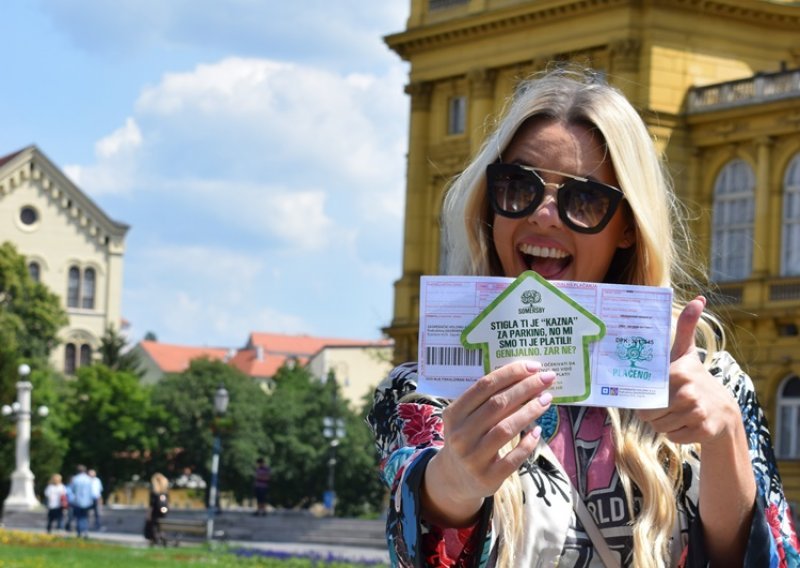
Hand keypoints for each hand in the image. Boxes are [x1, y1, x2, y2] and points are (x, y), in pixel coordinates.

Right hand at [422, 360, 554, 525]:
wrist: (454, 479)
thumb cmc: (467, 438)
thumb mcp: (465, 418)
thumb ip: (486, 401)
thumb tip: (524, 378)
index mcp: (454, 414)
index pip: (484, 386)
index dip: (510, 374)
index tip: (533, 367)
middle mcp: (460, 435)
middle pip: (497, 404)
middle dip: (526, 388)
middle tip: (547, 378)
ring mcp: (473, 458)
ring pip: (506, 429)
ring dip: (530, 411)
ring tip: (547, 399)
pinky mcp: (487, 477)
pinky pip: (513, 458)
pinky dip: (528, 443)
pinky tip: (538, 431)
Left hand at [637, 296, 741, 445]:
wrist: (723, 410)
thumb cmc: (694, 378)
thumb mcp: (686, 353)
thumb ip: (686, 327)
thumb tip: (699, 299)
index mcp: (678, 373)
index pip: (644, 395)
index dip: (644, 397)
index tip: (653, 393)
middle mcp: (688, 393)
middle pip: (649, 414)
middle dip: (653, 413)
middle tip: (665, 405)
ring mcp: (697, 413)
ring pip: (660, 427)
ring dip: (664, 423)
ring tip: (677, 412)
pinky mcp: (702, 431)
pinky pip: (673, 437)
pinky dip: (677, 434)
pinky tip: (687, 424)